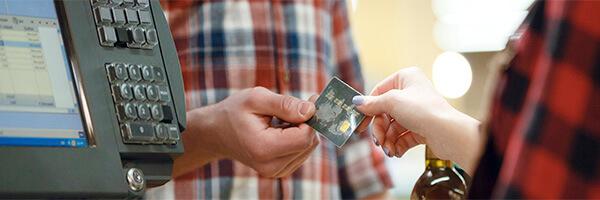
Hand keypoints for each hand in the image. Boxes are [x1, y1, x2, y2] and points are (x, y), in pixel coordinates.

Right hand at [175, 87, 319, 177]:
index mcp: (264, 149)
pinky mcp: (280, 171)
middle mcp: (271, 166)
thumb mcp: (256, 98)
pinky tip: (281, 129)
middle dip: (307, 122)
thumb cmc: (234, 112)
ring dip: (301, 130)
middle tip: (295, 106)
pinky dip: (297, 137)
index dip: (310, 117)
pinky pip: (302, 152)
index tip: (310, 100)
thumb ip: (285, 104)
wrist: (216, 132)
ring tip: (281, 119)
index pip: (304, 137)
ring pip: (308, 148)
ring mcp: (276, 172)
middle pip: (309, 143)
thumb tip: (311, 110)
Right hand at [352, 67, 479, 172]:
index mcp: (406, 78)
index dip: (368, 109)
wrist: (447, 133)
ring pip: (392, 127)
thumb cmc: (424, 110)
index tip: (360, 123)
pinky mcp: (421, 127)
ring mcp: (416, 111)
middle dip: (380, 130)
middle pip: (384, 112)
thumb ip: (372, 103)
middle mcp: (411, 93)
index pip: (378, 92)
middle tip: (377, 141)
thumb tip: (356, 102)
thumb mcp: (392, 102)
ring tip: (388, 150)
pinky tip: (396, 152)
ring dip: (387, 140)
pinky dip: (397, 144)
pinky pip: (402, 136)